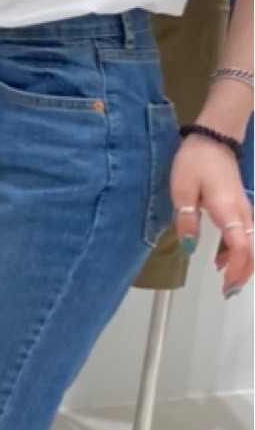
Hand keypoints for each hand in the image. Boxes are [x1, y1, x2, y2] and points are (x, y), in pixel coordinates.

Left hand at [170, 136, 252, 297]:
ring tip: (227, 279)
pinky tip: (223, 258)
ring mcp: (245, 209)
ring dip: (244, 262)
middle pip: (254, 250)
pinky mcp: (241, 206)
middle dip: (245, 272)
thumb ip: (187, 220)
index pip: (241, 247)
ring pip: (253, 243)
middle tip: (230, 291)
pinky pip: (247, 233)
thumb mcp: (182, 191)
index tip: (226, 286)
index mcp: (228, 211)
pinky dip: (240, 249)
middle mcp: (243, 213)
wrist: (213, 138)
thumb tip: (190, 248)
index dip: (236, 270)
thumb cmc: (195, 162)